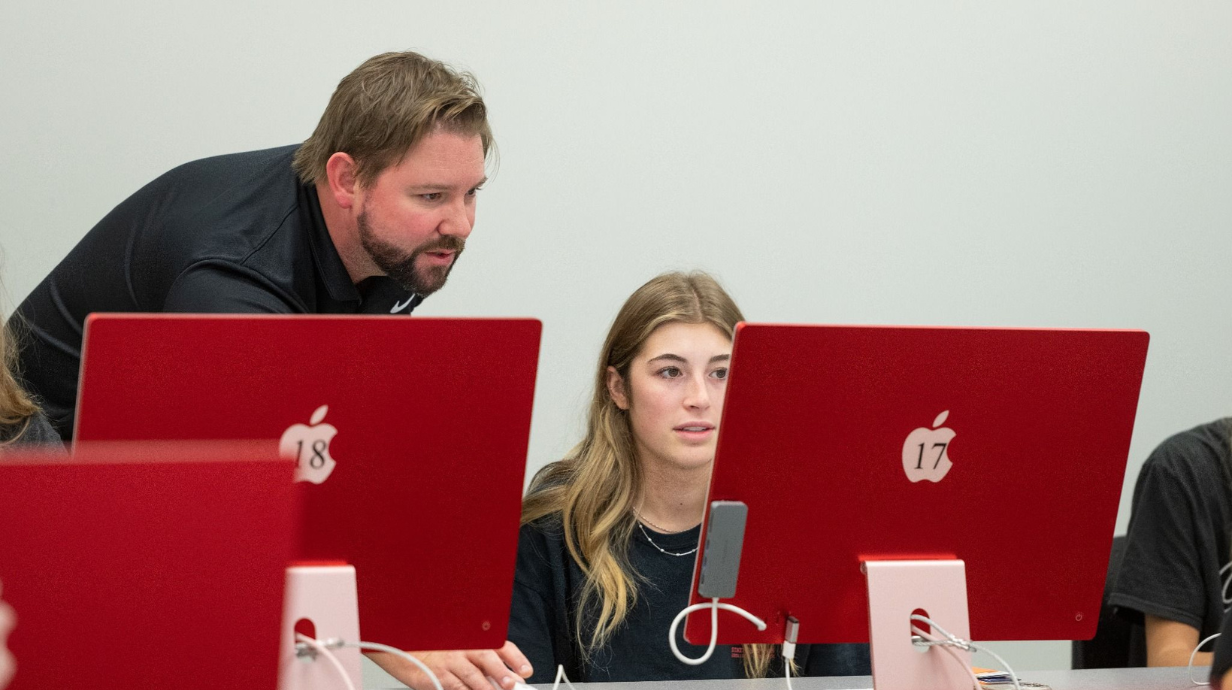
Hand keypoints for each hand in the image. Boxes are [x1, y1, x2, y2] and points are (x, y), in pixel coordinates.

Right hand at [366, 640, 532, 689]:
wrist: (396, 641)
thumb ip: (477, 657)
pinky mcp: (433, 678)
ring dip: (487, 689)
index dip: (515, 658)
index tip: (527, 670)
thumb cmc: (429, 643)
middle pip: (487, 660)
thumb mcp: (455, 643)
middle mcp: (461, 647)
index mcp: (470, 636)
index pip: (498, 644)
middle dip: (503, 674)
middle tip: (515, 685)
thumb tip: (501, 674)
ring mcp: (446, 663)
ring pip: (472, 678)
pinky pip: (453, 688)